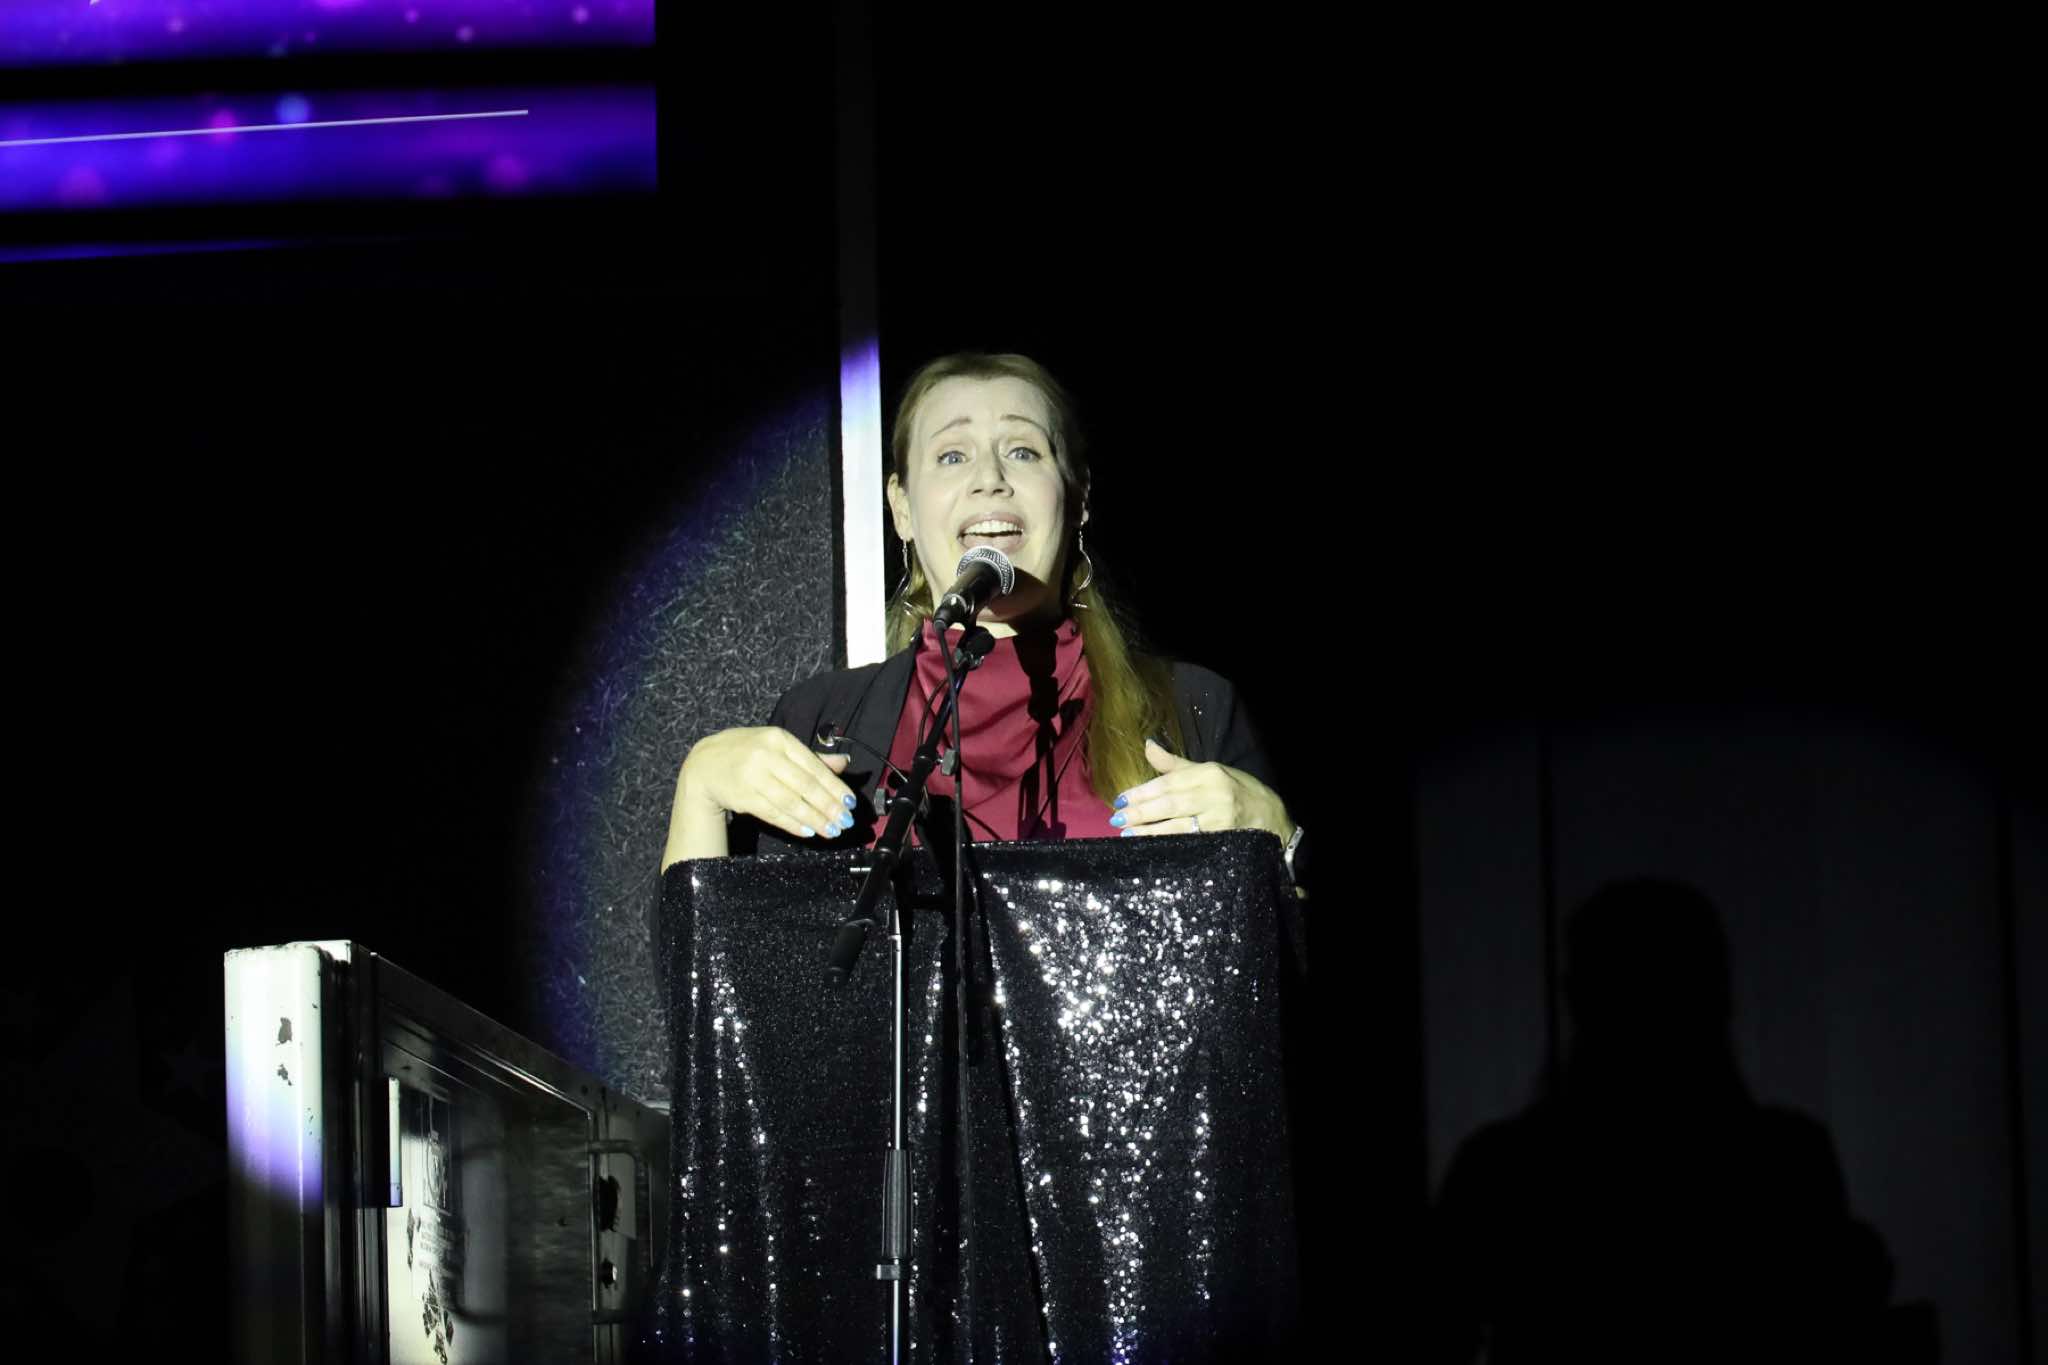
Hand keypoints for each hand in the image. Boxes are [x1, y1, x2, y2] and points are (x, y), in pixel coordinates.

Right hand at [680, 726, 858, 840]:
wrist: (705, 764)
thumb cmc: (748, 753)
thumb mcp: (778, 746)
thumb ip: (811, 757)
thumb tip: (844, 762)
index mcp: (779, 739)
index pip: (813, 766)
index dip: (834, 786)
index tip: (850, 802)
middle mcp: (766, 755)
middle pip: (804, 785)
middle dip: (828, 806)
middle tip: (845, 821)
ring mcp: (752, 776)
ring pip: (790, 801)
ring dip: (814, 818)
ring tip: (832, 830)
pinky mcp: (742, 796)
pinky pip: (773, 813)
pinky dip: (792, 823)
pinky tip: (808, 831)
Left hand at [1108, 738, 1293, 842]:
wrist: (1273, 818)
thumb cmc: (1237, 791)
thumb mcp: (1210, 772)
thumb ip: (1175, 765)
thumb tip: (1147, 745)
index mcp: (1209, 774)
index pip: (1169, 783)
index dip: (1143, 792)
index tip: (1120, 800)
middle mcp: (1214, 795)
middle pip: (1171, 804)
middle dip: (1142, 812)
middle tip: (1118, 818)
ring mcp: (1220, 820)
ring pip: (1179, 826)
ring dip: (1151, 832)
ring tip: (1128, 834)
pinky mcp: (1224, 841)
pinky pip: (1192, 844)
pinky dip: (1171, 847)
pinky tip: (1154, 849)